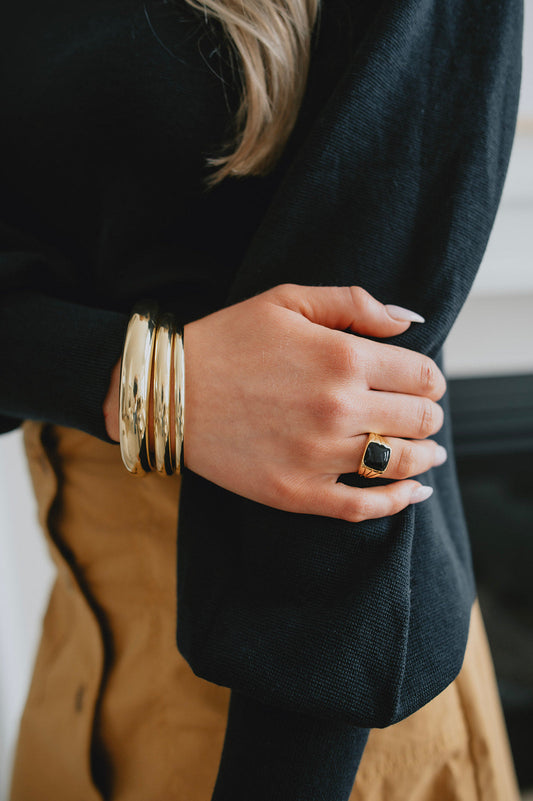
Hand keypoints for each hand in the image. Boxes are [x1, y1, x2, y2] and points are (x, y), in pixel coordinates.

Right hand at [181, 284, 445, 520]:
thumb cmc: (227, 340)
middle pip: (420, 420)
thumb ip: (354, 304)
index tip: (423, 382)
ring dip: (425, 456)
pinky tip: (413, 492)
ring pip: (401, 463)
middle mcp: (338, 408)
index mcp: (343, 358)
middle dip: (429, 416)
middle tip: (422, 415)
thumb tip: (409, 321)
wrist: (168, 392)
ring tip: (428, 453)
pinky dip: (398, 502)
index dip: (430, 379)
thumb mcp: (287, 300)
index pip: (422, 376)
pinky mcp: (297, 492)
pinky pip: (364, 507)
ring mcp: (318, 455)